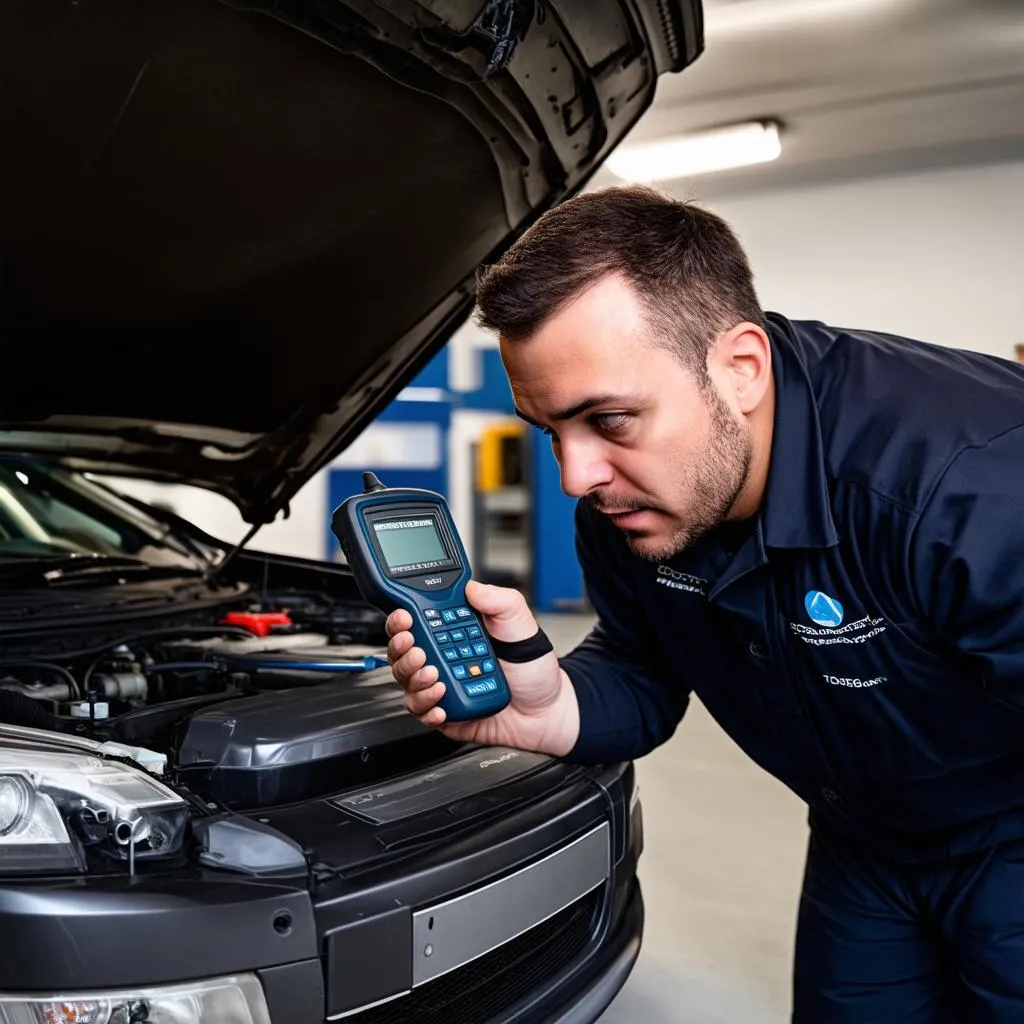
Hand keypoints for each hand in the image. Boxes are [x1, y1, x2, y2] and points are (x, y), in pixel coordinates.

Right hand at [385, 580, 579, 755]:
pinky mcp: (446, 713)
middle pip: (402, 652)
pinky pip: (422, 712)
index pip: (415, 621)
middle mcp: (442, 658)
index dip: (402, 619)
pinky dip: (426, 706)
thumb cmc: (532, 667)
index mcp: (452, 632)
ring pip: (407, 682)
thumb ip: (499, 600)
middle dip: (402, 649)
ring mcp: (442, 686)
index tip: (405, 618)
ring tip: (434, 675)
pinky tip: (440, 702)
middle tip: (417, 649)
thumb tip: (473, 587)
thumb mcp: (520, 623)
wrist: (548, 709)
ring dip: (413, 678)